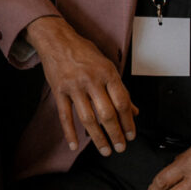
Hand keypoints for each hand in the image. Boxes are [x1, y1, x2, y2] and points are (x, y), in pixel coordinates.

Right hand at [25, 15, 136, 155]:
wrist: (56, 40)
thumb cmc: (83, 52)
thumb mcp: (106, 66)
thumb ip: (119, 89)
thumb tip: (134, 110)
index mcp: (107, 73)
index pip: (122, 102)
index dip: (128, 121)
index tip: (131, 134)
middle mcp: (91, 80)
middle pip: (106, 113)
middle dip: (115, 134)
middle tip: (120, 147)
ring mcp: (73, 87)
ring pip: (87, 118)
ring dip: (97, 138)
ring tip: (105, 150)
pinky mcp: (59, 91)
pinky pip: (65, 116)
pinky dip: (70, 132)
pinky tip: (75, 144)